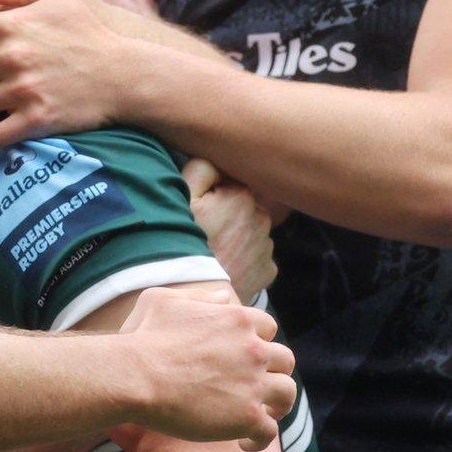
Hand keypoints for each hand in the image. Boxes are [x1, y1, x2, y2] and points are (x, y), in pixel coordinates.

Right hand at [115, 285, 294, 451]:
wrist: (136, 376)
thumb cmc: (143, 338)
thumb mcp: (164, 300)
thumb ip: (199, 296)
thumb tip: (223, 295)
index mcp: (238, 320)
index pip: (268, 328)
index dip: (260, 342)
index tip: (249, 356)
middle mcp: (253, 350)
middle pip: (284, 360)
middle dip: (275, 372)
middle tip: (262, 386)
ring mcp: (253, 384)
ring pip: (286, 394)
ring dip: (279, 404)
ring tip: (265, 415)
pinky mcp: (247, 416)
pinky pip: (269, 431)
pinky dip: (260, 439)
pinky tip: (245, 443)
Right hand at [181, 159, 276, 301]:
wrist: (192, 290)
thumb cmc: (182, 241)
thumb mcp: (183, 195)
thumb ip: (203, 167)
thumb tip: (218, 160)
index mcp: (243, 195)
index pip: (232, 184)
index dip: (214, 195)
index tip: (202, 210)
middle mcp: (262, 218)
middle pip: (244, 208)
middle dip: (229, 215)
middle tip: (205, 233)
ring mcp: (266, 247)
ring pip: (251, 233)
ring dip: (238, 238)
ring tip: (214, 251)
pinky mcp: (268, 271)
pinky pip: (257, 257)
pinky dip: (244, 260)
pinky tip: (225, 265)